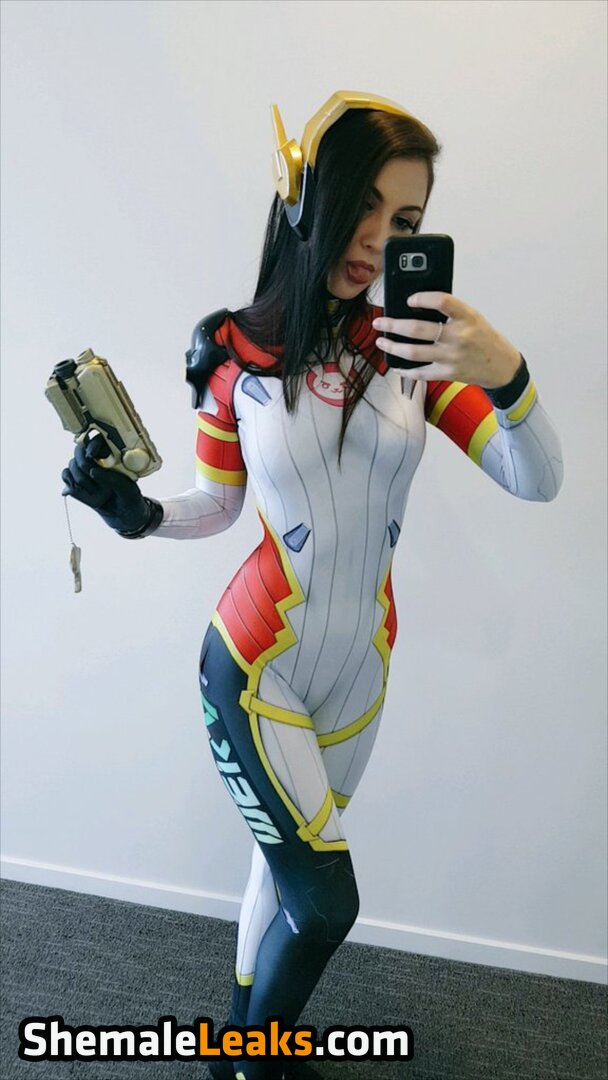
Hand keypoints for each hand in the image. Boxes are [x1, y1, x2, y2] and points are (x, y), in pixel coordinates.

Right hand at [62, 434, 149, 532]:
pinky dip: (69, 482)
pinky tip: (77, 489)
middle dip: (83, 463)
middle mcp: (97, 461)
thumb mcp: (127, 489)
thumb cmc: (129, 497)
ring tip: (93, 491)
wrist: (123, 514)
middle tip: (91, 475)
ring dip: (79, 478)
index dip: (92, 444)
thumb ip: (112, 479)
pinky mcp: (76, 482)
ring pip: (72, 464)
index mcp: (112, 457)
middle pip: (79, 451)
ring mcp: (85, 471)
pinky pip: (65, 476)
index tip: (92, 455)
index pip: (98, 441)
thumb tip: (93, 471)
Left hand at [373, 292, 521, 388]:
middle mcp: (459, 336)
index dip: (423, 298)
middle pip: (418, 329)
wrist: (501, 366)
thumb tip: (416, 306)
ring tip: (381, 340)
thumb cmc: (483, 338)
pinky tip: (395, 365)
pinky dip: (405, 370)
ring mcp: (452, 357)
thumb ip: (450, 311)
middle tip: (379, 321)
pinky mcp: (448, 373)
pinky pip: (420, 373)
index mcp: (466, 316)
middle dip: (393, 325)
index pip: (443, 301)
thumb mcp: (473, 317)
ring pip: (413, 352)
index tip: (409, 299)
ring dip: (393, 346)